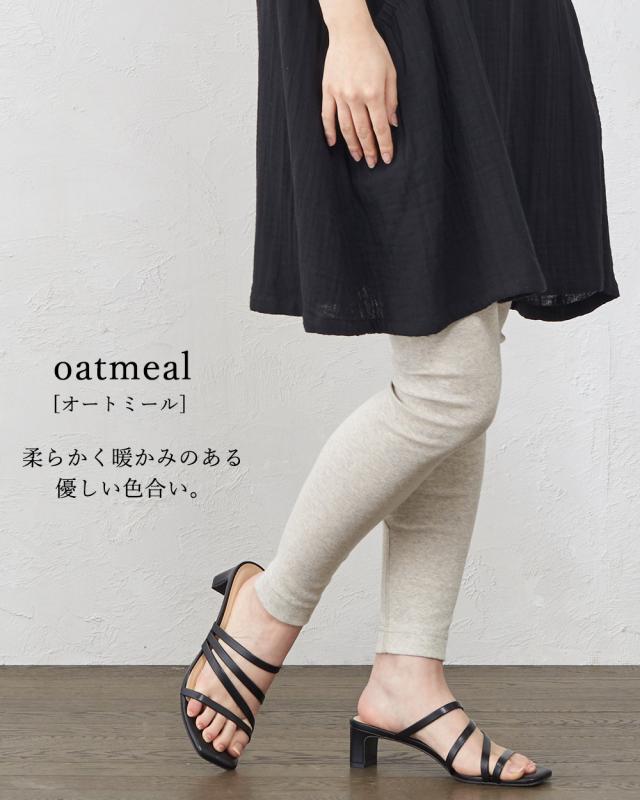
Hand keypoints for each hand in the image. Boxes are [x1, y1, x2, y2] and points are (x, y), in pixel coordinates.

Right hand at [321, 17, 398, 167]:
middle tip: (372, 163)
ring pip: (345, 128)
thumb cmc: (374, 50)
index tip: (387, 158)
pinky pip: (327, 116)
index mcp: (374, 93)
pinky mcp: (328, 90)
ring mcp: (339, 95)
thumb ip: (392, 100)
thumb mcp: (391, 73)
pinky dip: (329, 132)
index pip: (381, 128)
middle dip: (369, 150)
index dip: (385, 145)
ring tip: (357, 157)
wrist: (350, 32)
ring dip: (352, 145)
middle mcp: (355, 97)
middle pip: (363, 132)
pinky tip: (333, 144)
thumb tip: (393, 124)